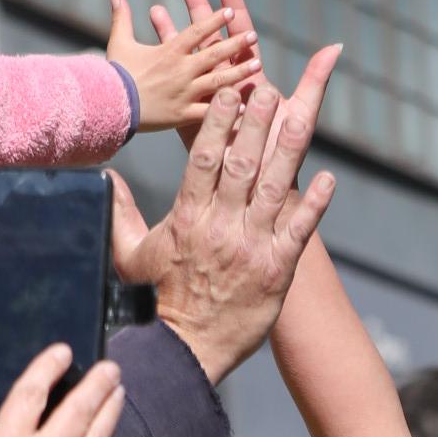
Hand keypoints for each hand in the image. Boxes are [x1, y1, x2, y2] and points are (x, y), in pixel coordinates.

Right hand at [106, 0, 252, 134]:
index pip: (196, 32)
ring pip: (218, 81)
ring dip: (239, 72)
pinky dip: (228, 112)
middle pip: (214, 54)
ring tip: (259, 64)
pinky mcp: (183, 115)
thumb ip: (122, 19)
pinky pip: (209, 114)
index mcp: (169, 52)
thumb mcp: (118, 43)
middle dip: (235, 43)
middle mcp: (181, 71)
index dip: (213, 21)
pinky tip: (246, 108)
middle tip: (254, 35)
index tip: (229, 11)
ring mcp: (184, 93)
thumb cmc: (113, 75)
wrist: (107, 105)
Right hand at [108, 48, 339, 383]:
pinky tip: (330, 179)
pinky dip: (315, 205)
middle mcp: (222, 227)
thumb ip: (120, 213)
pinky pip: (300, 231)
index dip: (217, 121)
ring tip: (300, 110)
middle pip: (241, 162)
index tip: (228, 92)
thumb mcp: (129, 255)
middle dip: (256, 121)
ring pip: (272, 187)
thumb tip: (107, 177)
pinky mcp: (278, 271)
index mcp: (188, 218)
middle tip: (269, 85)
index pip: (203, 158)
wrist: (187, 351)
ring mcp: (252, 248)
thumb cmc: (159, 300)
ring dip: (286, 146)